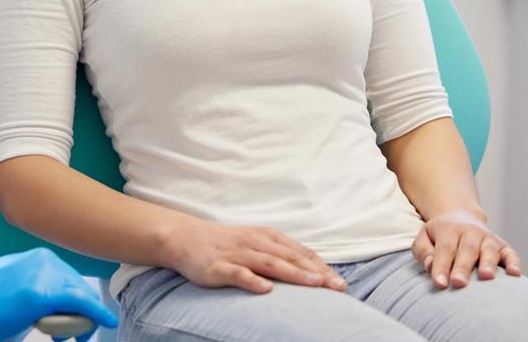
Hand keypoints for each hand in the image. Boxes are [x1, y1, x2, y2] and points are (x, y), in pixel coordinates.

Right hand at [0, 247, 118, 341]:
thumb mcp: (14, 287)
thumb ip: (36, 289)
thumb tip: (53, 307)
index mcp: (36, 258)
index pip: (68, 278)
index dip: (75, 300)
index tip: (76, 316)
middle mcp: (43, 260)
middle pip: (77, 286)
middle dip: (81, 311)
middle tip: (75, 333)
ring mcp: (43, 275)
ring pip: (79, 296)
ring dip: (82, 318)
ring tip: (72, 336)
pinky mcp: (41, 294)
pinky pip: (79, 303)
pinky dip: (95, 313)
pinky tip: (106, 321)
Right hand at [162, 218, 347, 293]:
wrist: (186, 238)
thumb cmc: (225, 244)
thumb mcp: (255, 243)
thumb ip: (279, 253)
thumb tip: (309, 267)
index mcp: (266, 237)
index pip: (299, 252)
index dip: (321, 266)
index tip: (340, 281)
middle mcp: (255, 243)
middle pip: (290, 258)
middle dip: (316, 272)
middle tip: (338, 286)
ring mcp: (238, 254)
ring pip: (270, 264)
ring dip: (294, 274)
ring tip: (314, 284)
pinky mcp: (219, 267)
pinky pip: (238, 274)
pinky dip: (253, 281)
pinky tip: (266, 290)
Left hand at [411, 209, 521, 288]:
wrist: (461, 216)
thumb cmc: (440, 235)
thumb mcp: (425, 237)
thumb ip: (423, 252)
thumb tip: (430, 267)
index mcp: (448, 229)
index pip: (445, 249)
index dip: (441, 266)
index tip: (439, 283)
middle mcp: (470, 232)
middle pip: (467, 250)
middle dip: (463, 267)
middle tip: (458, 283)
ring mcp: (488, 238)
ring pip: (489, 250)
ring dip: (488, 263)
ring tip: (486, 276)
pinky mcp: (503, 246)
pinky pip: (511, 253)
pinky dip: (514, 262)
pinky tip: (514, 274)